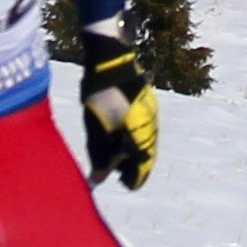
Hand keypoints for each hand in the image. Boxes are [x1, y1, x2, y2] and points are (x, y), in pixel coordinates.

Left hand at [80, 47, 157, 189]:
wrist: (111, 61)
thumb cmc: (101, 97)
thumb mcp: (96, 131)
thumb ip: (99, 157)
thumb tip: (98, 180)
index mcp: (141, 136)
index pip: (142, 167)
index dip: (133, 179)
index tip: (125, 185)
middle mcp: (150, 127)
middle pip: (144, 155)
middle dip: (131, 166)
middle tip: (117, 173)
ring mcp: (149, 113)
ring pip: (143, 140)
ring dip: (131, 151)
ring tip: (116, 154)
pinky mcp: (145, 103)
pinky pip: (142, 127)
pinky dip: (132, 136)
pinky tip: (119, 133)